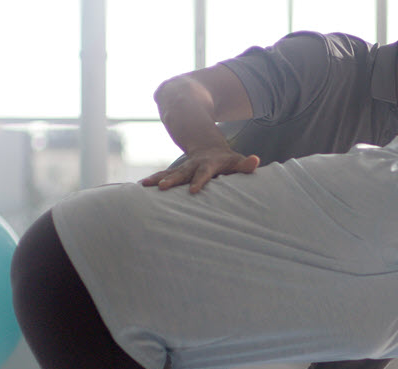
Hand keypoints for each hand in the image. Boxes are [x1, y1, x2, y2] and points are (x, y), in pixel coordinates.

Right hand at [139, 146, 260, 193]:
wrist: (209, 147)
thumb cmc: (227, 160)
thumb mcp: (237, 160)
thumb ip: (245, 164)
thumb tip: (255, 161)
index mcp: (208, 164)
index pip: (204, 173)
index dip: (199, 181)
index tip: (193, 191)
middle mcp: (193, 165)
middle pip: (182, 172)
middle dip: (172, 180)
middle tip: (162, 187)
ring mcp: (183, 167)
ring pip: (169, 172)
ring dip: (157, 178)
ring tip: (144, 185)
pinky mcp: (176, 171)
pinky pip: (163, 175)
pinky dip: (153, 179)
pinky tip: (141, 186)